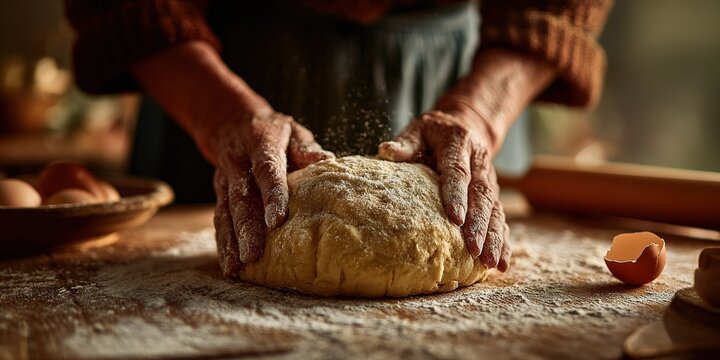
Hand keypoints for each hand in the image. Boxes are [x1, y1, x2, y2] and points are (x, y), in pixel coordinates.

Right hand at [213, 110, 333, 274]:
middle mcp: (237, 162)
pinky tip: (229, 265)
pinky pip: (219, 219)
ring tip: (237, 267)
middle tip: (254, 255)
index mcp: (260, 143)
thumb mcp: (292, 131)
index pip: (266, 170)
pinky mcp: (218, 193)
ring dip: (231, 240)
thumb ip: (306, 147)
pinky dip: (223, 243)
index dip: (271, 195)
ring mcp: (224, 179)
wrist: (230, 121)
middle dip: (247, 228)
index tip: (277, 220)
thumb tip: (327, 159)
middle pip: (241, 197)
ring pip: (226, 211)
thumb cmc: (273, 132)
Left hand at [378, 111, 510, 271]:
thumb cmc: (434, 133)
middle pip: (481, 196)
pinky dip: (503, 241)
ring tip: (489, 262)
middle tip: (474, 250)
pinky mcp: (494, 195)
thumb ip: (405, 142)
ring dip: (494, 237)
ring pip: (495, 210)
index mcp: (459, 144)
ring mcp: (490, 180)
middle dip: (479, 225)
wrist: (466, 126)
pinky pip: (501, 219)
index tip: (455, 218)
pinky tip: (500, 263)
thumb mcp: (418, 129)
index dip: (457, 195)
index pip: (458, 172)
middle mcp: (479, 163)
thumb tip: (385, 151)